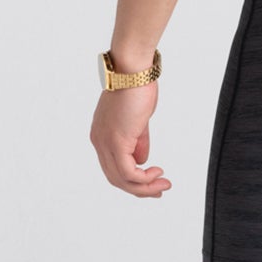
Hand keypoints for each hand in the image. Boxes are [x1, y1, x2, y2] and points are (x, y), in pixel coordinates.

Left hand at [89, 81, 168, 195]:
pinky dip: (143, 178)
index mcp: (102, 135)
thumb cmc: (136, 87)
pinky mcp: (116, 141)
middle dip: (139, 188)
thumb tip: (142, 160)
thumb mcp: (138, 121)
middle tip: (160, 189)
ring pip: (121, 179)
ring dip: (144, 187)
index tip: (153, 182)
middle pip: (115, 178)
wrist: (133, 71)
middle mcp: (99, 141)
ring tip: (163, 184)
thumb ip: (138, 141)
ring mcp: (105, 142)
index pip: (113, 167)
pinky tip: (156, 173)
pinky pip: (128, 172)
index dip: (133, 180)